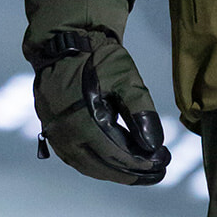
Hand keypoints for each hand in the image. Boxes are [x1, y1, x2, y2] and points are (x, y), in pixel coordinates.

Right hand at [32, 32, 169, 185]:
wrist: (64, 43)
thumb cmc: (97, 59)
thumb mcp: (126, 79)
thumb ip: (141, 112)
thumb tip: (153, 146)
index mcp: (84, 123)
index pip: (118, 156)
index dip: (143, 164)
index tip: (164, 163)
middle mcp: (66, 136)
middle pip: (105, 167)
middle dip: (134, 173)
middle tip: (159, 172)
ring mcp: (56, 137)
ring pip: (90, 167)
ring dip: (118, 172)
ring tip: (143, 171)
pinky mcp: (53, 135)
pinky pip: (78, 160)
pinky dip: (100, 165)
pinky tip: (117, 164)